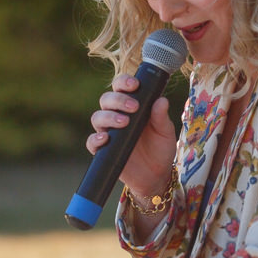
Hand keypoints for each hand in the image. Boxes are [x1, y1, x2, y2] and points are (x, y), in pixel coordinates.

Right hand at [86, 73, 175, 198]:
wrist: (156, 175)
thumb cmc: (160, 148)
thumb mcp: (165, 132)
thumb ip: (161, 117)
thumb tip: (161, 100)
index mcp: (131, 106)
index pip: (121, 87)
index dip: (124, 82)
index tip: (134, 84)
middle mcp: (116, 116)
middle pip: (106, 99)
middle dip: (117, 99)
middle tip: (133, 107)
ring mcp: (108, 133)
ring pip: (97, 117)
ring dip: (109, 116)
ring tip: (124, 122)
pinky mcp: (103, 150)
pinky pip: (92, 142)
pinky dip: (95, 139)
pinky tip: (105, 139)